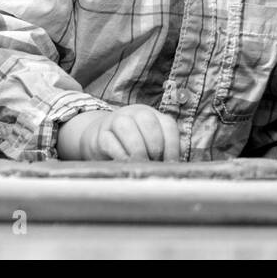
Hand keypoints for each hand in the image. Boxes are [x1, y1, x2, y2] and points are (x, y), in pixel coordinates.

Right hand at [58, 104, 180, 160]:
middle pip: (147, 120)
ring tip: (141, 163)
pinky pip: (109, 141)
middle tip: (155, 161)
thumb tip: (177, 163)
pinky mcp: (99, 135)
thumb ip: (166, 150)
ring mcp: (115, 121)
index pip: (168, 124)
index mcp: (152, 115)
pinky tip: (126, 163)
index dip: (173, 145)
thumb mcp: (151, 144)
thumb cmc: (133, 145)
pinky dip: (119, 154)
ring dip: (136, 147)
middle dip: (154, 143)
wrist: (100, 139)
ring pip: (125, 125)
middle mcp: (134, 114)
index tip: (172, 163)